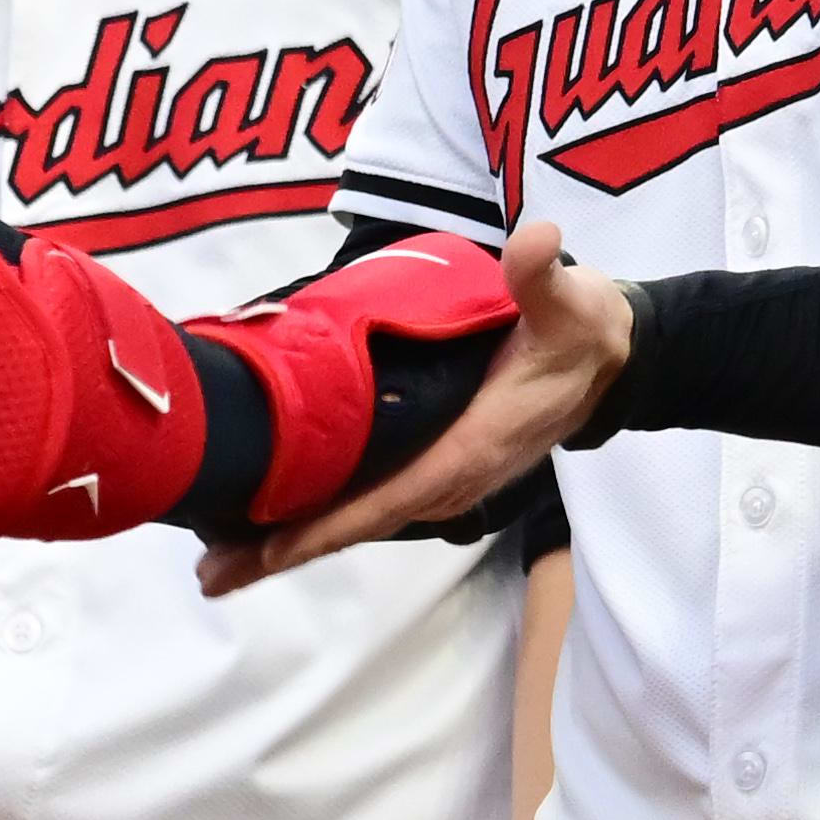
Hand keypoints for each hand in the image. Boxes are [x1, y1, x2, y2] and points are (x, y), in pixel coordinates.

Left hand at [199, 222, 628, 590]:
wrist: (609, 359)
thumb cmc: (581, 334)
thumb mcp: (571, 304)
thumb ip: (543, 279)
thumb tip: (531, 245)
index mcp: (468, 450)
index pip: (383, 501)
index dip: (321, 527)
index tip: (262, 550)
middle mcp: (448, 479)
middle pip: (354, 526)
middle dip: (283, 552)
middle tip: (210, 574)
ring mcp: (438, 478)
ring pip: (355, 519)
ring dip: (291, 540)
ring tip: (220, 558)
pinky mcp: (431, 465)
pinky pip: (366, 500)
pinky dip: (317, 516)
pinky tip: (269, 516)